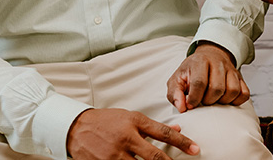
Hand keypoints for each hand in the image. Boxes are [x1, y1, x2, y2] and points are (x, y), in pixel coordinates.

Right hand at [66, 107, 198, 159]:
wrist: (77, 127)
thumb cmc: (107, 121)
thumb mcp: (131, 117)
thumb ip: (153, 126)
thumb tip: (177, 128)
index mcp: (134, 122)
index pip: (163, 133)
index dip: (182, 141)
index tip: (195, 148)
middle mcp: (126, 138)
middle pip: (154, 156)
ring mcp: (114, 155)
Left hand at [166, 41, 249, 112]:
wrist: (209, 56)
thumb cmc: (191, 71)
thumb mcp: (177, 79)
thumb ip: (174, 93)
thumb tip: (181, 107)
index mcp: (200, 61)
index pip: (199, 82)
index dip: (194, 98)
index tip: (190, 105)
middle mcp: (218, 63)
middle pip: (217, 88)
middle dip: (208, 101)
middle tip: (202, 101)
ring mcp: (231, 70)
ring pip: (232, 90)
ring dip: (222, 101)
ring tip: (214, 100)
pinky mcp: (240, 78)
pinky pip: (244, 93)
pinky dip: (236, 101)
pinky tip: (225, 100)